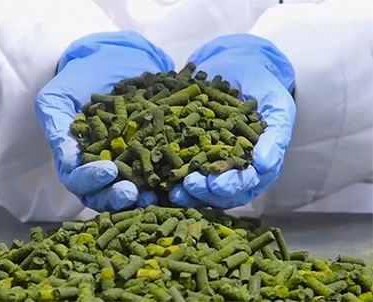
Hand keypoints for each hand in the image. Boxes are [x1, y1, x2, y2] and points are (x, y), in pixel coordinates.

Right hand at [35, 31, 173, 210]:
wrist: (112, 57)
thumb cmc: (76, 79)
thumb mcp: (56, 98)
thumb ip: (57, 128)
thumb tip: (68, 163)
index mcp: (74, 158)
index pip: (77, 180)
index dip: (90, 181)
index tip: (107, 171)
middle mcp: (99, 165)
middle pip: (103, 194)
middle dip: (116, 196)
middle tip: (132, 192)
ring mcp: (126, 161)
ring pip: (128, 189)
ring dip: (140, 196)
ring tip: (153, 194)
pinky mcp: (150, 152)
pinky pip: (155, 172)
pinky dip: (163, 179)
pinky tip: (173, 179)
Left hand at [169, 34, 295, 208]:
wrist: (234, 65)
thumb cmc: (259, 83)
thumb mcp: (273, 100)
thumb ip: (275, 130)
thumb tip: (265, 165)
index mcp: (263, 158)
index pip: (250, 180)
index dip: (233, 184)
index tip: (217, 184)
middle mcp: (243, 168)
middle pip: (226, 192)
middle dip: (207, 192)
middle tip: (190, 185)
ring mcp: (220, 165)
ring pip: (208, 191)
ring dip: (191, 194)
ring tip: (175, 191)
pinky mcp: (198, 157)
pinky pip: (189, 176)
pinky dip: (178, 182)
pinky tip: (165, 184)